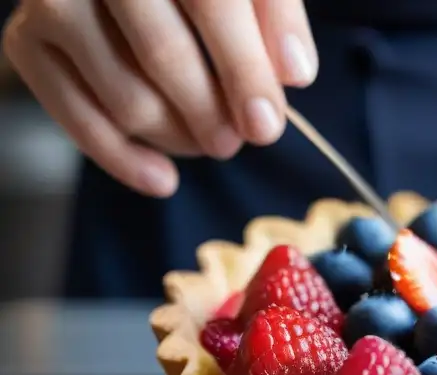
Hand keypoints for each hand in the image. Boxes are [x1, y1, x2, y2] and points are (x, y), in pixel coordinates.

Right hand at [2, 0, 317, 197]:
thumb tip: (294, 73)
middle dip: (211, 113)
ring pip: (127, 98)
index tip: (266, 123)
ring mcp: (54, 1)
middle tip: (236, 140)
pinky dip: (126, 160)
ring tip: (209, 139)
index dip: (244, 68)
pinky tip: (164, 179)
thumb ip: (275, 15)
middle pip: (164, 55)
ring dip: (180, 138)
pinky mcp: (27, 42)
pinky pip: (78, 121)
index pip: (210, 2)